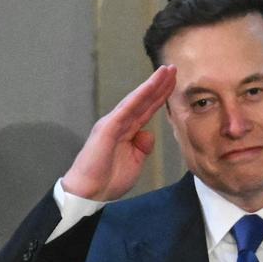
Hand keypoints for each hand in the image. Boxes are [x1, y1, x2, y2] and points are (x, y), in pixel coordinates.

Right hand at [62, 65, 175, 201]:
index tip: (173, 83)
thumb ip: (142, 147)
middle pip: (143, 100)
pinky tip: (151, 85)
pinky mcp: (108, 127)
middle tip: (173, 68)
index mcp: (126, 132)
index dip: (160, 96)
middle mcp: (119, 123)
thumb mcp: (134, 163)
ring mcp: (113, 123)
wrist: (89, 192)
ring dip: (152, 85)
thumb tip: (148, 134)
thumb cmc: (108, 180)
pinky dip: (139, 95)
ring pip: (136, 100)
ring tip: (166, 71)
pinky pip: (127, 108)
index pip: (146, 110)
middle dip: (159, 84)